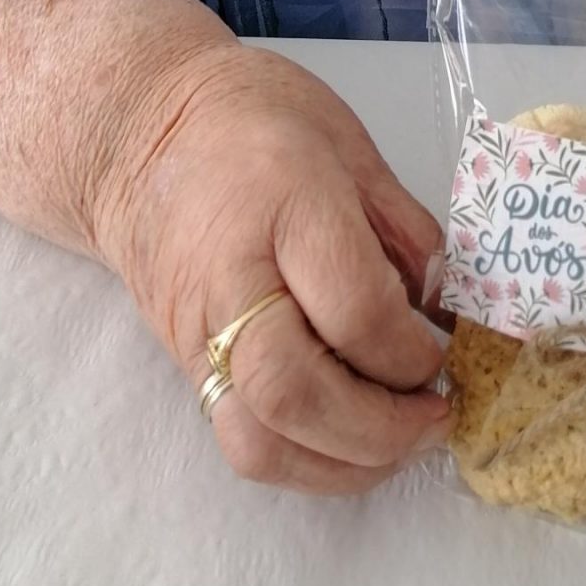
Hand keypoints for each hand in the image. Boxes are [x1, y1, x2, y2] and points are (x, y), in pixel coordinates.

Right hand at [97, 44, 449, 494]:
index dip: (411, 352)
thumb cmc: (253, 120)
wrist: (135, 132)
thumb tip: (450, 315)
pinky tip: (353, 442)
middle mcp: (230, 278)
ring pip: (258, 440)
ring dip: (345, 464)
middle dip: (381, 429)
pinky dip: (306, 463)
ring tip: (402, 442)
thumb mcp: (350, 146)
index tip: (444, 353)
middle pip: (294, 392)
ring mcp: (197, 332)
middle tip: (437, 417)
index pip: (353, 311)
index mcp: (283, 203)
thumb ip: (405, 232)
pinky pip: (242, 440)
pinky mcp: (186, 366)